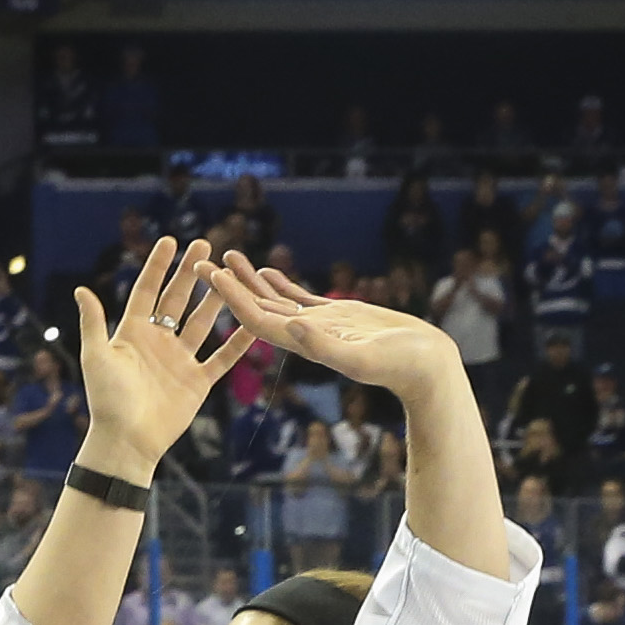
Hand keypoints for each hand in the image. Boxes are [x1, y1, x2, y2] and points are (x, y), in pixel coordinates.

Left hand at [66, 236, 250, 477]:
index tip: (170, 241)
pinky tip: (250, 322)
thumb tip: (81, 289)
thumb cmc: (107, 400)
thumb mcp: (96, 357)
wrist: (127, 442)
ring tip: (230, 274)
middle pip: (177, 300)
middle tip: (206, 247)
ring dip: (215, 299)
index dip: (158, 267)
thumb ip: (93, 323)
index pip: (146, 292)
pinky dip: (236, 342)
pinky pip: (221, 358)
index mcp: (133, 334)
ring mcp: (179, 361)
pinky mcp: (197, 382)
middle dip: (191, 273)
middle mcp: (158, 342)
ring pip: (201, 322)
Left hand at [207, 254, 472, 400]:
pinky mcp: (336, 317)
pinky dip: (279, 286)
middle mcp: (303, 336)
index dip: (230, 298)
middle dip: (227, 287)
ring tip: (227, 257)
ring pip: (274, 301)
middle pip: (255, 309)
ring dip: (248, 281)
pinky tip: (265, 271)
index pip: (256, 319)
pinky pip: (299, 299)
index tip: (209, 275)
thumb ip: (326, 347)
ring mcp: (318, 326)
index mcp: (303, 344)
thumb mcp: (362, 357)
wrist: (425, 367)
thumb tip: (294, 328)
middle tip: (198, 262)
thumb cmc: (399, 366)